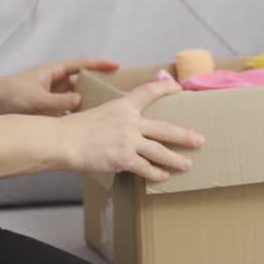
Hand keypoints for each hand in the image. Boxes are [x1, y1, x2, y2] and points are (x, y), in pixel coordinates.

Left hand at [0, 57, 120, 115]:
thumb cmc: (12, 94)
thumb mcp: (38, 99)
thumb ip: (59, 101)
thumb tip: (80, 100)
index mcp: (53, 71)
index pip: (81, 64)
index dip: (99, 64)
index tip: (116, 66)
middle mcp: (54, 81)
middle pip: (81, 80)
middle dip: (97, 84)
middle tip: (116, 91)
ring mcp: (51, 94)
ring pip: (75, 96)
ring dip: (87, 101)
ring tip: (105, 109)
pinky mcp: (47, 108)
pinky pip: (66, 108)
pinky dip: (75, 113)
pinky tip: (85, 122)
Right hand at [58, 78, 204, 181]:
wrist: (64, 140)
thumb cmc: (75, 128)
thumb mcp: (99, 112)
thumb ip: (116, 118)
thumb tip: (126, 128)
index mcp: (123, 106)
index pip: (148, 92)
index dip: (164, 88)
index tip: (177, 87)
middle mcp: (130, 122)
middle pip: (165, 128)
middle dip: (184, 135)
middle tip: (199, 140)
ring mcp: (128, 140)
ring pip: (160, 151)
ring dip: (175, 159)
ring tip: (187, 164)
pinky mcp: (123, 158)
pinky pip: (145, 168)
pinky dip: (155, 173)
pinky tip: (162, 176)